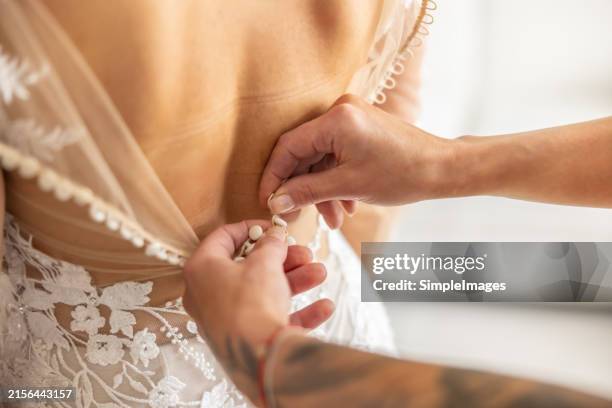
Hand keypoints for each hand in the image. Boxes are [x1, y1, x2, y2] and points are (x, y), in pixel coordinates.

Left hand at [182, 221, 332, 393]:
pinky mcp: (245, 340)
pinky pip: (272, 320)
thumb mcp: (265, 263)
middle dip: (283, 259)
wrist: (258, 359)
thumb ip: (271, 245)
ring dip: (296, 281)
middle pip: (249, 268)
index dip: (251, 228)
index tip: (273, 227)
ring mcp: (226, 319)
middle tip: (304, 253)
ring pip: (264, 293)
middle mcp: (208, 295)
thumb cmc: (251, 304)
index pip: (222, 237)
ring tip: (320, 273)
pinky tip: (324, 306)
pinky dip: (298, 312)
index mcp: (202, 269)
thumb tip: (274, 237)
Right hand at [259, 94, 453, 222]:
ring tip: (334, 219)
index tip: (267, 201)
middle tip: (299, 217)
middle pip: (303, 154)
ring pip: (319, 159)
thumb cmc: (402, 174)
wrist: (441, 168)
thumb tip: (276, 202)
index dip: (274, 176)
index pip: (288, 146)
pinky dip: (335, 180)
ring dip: (322, 190)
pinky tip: (345, 205)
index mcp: (336, 119)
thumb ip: (307, 192)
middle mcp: (340, 111)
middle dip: (303, 189)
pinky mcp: (358, 128)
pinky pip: (334, 155)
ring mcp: (350, 119)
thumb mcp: (349, 186)